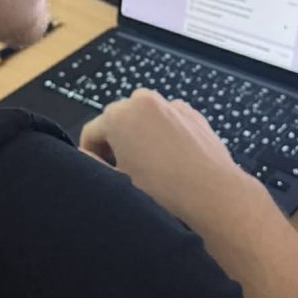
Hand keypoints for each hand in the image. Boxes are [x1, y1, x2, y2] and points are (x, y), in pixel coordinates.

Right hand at [80, 89, 267, 228]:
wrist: (212, 194)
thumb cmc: (162, 191)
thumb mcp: (117, 181)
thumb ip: (92, 165)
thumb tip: (85, 157)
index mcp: (119, 116)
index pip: (91, 131)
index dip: (90, 154)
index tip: (98, 170)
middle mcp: (143, 102)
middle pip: (117, 119)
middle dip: (116, 141)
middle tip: (123, 171)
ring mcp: (171, 105)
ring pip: (144, 117)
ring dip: (140, 134)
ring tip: (149, 165)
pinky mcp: (192, 114)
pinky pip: (168, 120)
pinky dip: (164, 133)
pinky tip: (172, 160)